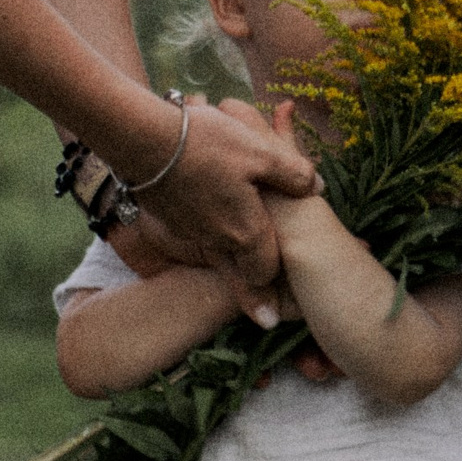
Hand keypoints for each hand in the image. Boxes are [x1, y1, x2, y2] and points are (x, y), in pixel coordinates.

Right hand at [131, 98, 317, 324]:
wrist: (143, 140)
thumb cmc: (209, 145)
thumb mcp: (261, 153)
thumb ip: (293, 174)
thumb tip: (318, 187)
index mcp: (245, 231)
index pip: (265, 271)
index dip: (278, 281)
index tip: (284, 309)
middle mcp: (216, 242)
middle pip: (240, 279)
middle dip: (254, 297)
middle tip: (267, 320)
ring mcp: (189, 233)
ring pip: (217, 257)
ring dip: (231, 262)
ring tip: (241, 258)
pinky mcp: (168, 219)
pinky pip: (195, 237)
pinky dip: (206, 235)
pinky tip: (209, 216)